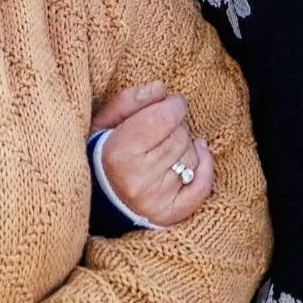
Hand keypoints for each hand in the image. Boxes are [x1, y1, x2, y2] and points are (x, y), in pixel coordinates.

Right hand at [92, 81, 214, 226]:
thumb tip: (161, 88)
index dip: (174, 104)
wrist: (96, 200)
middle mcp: (138, 178)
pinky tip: (197, 154)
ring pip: (191, 157)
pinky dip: (205, 166)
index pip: (165, 117)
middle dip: (176, 125)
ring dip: (185, 146)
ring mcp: (156, 199)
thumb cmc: (99, 155)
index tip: (170, 102)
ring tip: (166, 147)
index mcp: (119, 152)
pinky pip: (202, 185)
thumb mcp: (103, 123)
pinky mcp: (169, 214)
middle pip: (179, 136)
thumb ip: (130, 101)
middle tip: (162, 128)